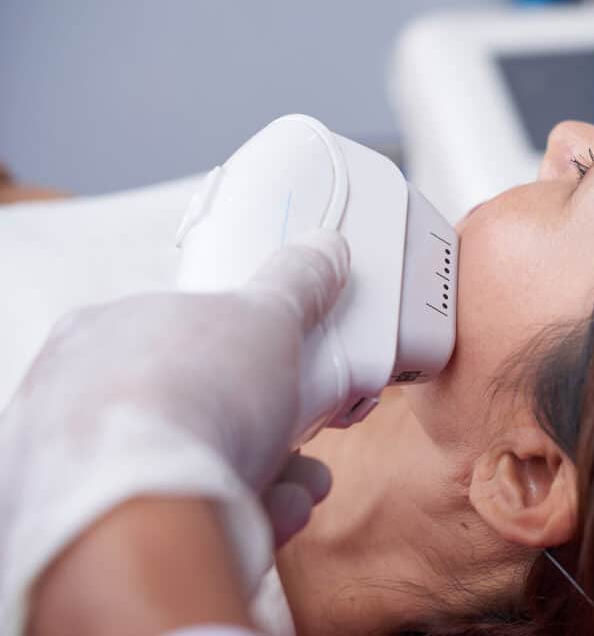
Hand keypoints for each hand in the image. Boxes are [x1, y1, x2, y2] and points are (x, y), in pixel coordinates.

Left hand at [1, 230, 348, 630]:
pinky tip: (270, 513)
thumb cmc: (197, 392)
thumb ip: (297, 282)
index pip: (179, 332)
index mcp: (103, 332)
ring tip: (303, 485)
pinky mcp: (102, 533)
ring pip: (195, 468)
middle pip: (198, 406)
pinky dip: (236, 516)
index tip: (289, 366)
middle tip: (308, 432)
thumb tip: (326, 249)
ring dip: (271, 475)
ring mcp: (86, 471)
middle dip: (272, 425)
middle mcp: (79, 399)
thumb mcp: (268, 314)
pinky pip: (181, 518)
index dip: (244, 350)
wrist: (149, 508)